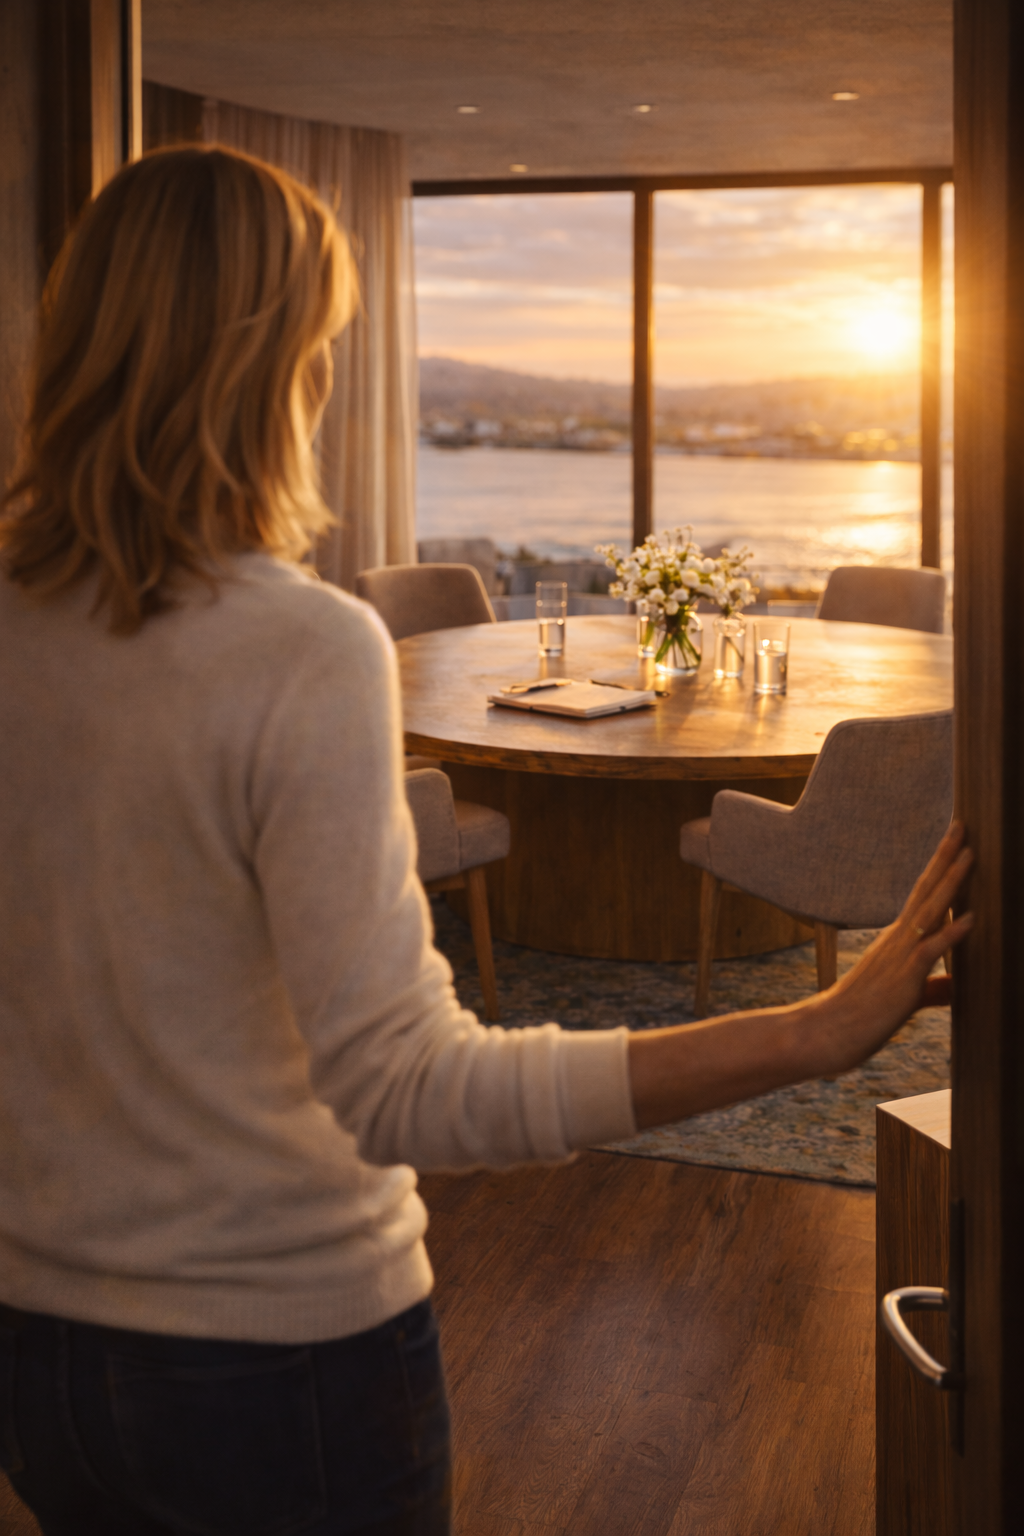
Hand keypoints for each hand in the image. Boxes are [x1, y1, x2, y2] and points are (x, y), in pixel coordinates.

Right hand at [628, 823, 972, 1128]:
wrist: (824, 1034)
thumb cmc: (860, 1019)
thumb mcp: (905, 999)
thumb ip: (933, 989)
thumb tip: (956, 987)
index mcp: (897, 942)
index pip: (924, 896)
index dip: (941, 868)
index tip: (956, 841)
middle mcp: (898, 940)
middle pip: (927, 890)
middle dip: (947, 857)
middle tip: (963, 825)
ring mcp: (899, 956)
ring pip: (931, 910)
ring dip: (952, 882)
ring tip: (971, 853)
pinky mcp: (903, 978)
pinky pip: (931, 951)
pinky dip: (953, 933)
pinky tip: (973, 918)